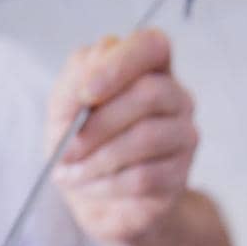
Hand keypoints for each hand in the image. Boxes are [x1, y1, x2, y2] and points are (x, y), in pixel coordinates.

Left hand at [47, 29, 198, 245]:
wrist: (97, 200)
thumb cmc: (83, 146)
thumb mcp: (63, 112)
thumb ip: (72, 88)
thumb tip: (85, 85)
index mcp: (146, 69)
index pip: (152, 45)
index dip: (120, 64)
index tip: (86, 93)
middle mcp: (174, 96)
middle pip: (149, 93)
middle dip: (98, 124)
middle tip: (65, 149)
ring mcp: (183, 135)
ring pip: (147, 137)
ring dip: (98, 159)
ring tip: (70, 173)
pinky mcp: (179, 173)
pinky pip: (145, 176)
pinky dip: (107, 184)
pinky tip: (89, 187)